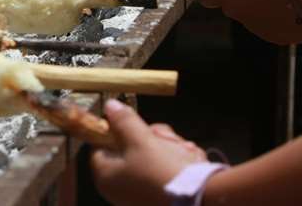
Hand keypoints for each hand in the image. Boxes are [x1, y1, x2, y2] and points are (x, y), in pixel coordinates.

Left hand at [91, 100, 206, 205]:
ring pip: (154, 156)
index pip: (100, 146)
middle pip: (131, 148)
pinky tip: (192, 161)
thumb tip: (109, 106)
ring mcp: (143, 194)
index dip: (115, 130)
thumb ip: (124, 121)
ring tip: (184, 150)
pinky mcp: (164, 197)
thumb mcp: (140, 139)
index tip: (132, 122)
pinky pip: (169, 170)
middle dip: (153, 137)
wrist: (202, 201)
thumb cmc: (161, 171)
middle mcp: (121, 188)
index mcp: (106, 176)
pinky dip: (181, 162)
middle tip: (165, 137)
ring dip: (171, 148)